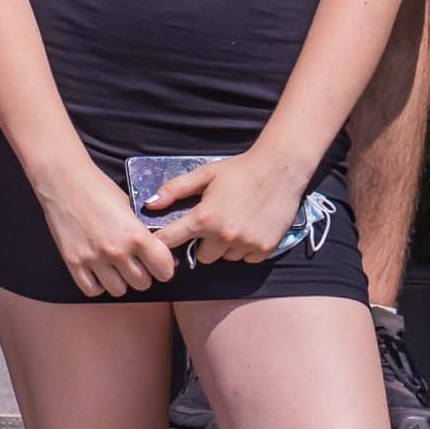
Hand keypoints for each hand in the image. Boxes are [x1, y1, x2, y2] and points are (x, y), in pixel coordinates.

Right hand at [39, 157, 182, 299]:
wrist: (62, 179)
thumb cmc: (97, 187)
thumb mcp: (129, 206)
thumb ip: (141, 231)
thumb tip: (155, 251)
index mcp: (135, 234)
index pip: (164, 269)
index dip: (164, 267)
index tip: (158, 263)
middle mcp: (117, 251)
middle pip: (143, 283)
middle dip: (142, 273)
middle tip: (135, 262)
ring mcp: (94, 259)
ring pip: (119, 290)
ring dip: (120, 280)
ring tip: (114, 266)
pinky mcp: (73, 262)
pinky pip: (92, 289)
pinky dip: (97, 284)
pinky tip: (97, 270)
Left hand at [146, 146, 310, 267]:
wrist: (279, 170)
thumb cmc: (239, 170)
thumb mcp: (204, 174)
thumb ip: (175, 190)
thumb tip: (150, 203)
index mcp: (204, 218)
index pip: (171, 240)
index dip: (164, 240)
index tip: (162, 242)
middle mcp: (223, 236)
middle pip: (203, 256)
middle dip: (204, 244)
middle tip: (213, 224)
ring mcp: (245, 244)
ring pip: (226, 258)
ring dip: (225, 247)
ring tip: (234, 223)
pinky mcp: (265, 249)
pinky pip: (246, 259)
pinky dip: (245, 249)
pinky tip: (249, 229)